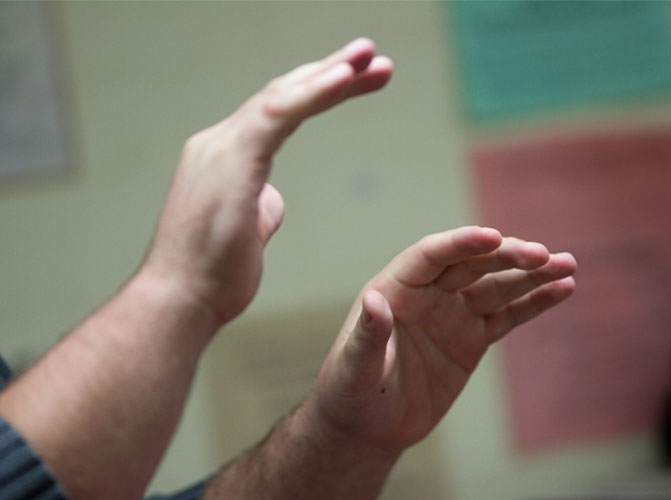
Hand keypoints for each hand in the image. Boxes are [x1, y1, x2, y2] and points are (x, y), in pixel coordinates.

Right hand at [142, 39, 392, 322]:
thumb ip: (260, 206)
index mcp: (223, 158)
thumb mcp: (245, 233)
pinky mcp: (231, 159)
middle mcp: (218, 143)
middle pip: (282, 94)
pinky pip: (279, 115)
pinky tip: (345, 78)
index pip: (276, 113)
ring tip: (369, 57)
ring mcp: (221, 147)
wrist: (179, 303)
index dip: (315, 93)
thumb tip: (273, 198)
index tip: (352, 81)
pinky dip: (314, 93)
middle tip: (370, 56)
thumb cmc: (210, 277)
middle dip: (329, 72)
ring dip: (330, 73)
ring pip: (282, 96)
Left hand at [307, 226, 575, 453]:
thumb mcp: (354, 369)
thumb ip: (368, 336)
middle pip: (473, 264)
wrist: (369, 428)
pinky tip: (562, 288)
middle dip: (507, 256)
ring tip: (567, 264)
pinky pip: (508, 315)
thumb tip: (373, 300)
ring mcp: (453, 314)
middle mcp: (428, 294)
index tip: (494, 237)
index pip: (432, 255)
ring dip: (532, 274)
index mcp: (396, 289)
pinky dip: (535, 302)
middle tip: (543, 255)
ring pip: (497, 285)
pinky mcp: (472, 338)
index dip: (462, 243)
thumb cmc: (350, 394)